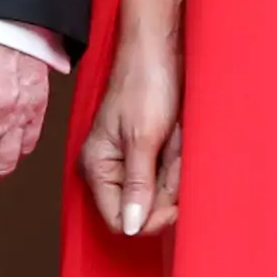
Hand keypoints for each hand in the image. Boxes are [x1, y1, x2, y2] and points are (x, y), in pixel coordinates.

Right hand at [78, 34, 181, 239]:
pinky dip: (179, 160)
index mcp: (97, 167)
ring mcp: (131, 162)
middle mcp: (110, 169)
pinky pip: (169, 174)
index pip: (118, 220)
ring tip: (175, 138)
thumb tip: (129, 227)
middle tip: (174, 154)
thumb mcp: (143, 138)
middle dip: (166, 186)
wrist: (159, 50)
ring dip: (175, 169)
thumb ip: (137, 185)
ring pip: (161, 191)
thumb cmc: (144, 82)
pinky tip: (178, 138)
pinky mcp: (149, 153)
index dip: (148, 219)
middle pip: (143, 208)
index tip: (173, 204)